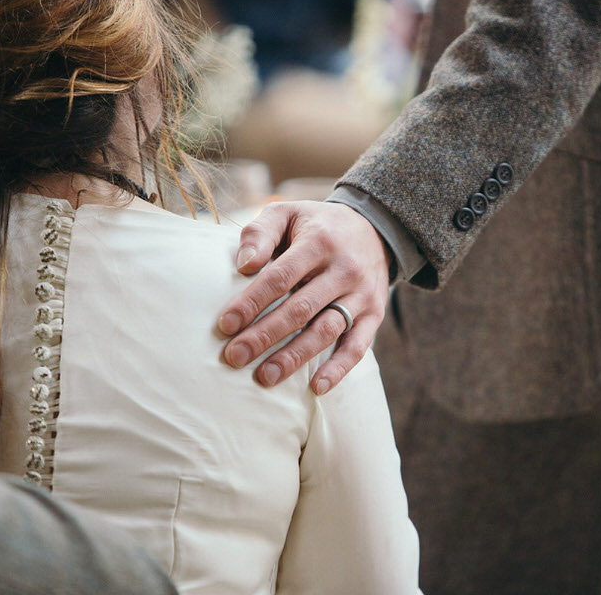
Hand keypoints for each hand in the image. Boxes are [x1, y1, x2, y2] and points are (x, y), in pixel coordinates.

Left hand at [218, 201, 390, 393]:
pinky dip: (339, 369)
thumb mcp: (288, 213)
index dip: (252, 302)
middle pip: (301, 309)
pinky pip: (358, 347)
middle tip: (234, 357)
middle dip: (265, 335)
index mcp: (320, 242)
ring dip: (295, 356)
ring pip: (327, 330)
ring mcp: (362, 294)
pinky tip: (316, 387)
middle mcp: (345, 269)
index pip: (281, 277)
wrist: (374, 229)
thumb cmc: (317, 225)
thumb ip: (260, 232)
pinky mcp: (375, 314)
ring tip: (265, 377)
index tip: (225, 325)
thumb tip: (243, 265)